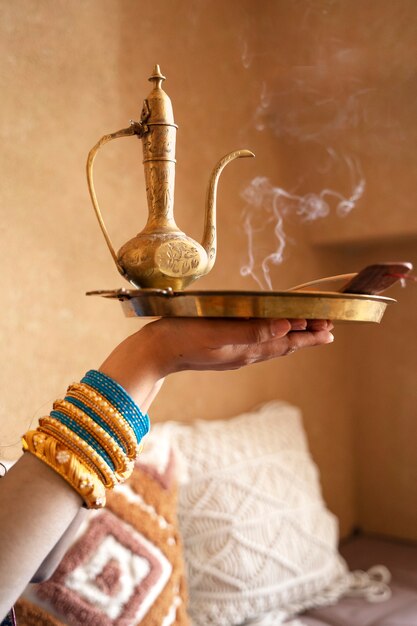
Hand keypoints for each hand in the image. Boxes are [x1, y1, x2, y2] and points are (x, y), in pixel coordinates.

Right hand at [99, 318, 333, 407]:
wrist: (154, 351)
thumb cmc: (182, 337)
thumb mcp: (217, 332)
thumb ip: (252, 331)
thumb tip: (287, 327)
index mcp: (246, 349)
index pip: (286, 342)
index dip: (309, 335)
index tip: (330, 329)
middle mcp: (244, 353)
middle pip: (283, 345)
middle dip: (306, 336)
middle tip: (328, 328)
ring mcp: (234, 352)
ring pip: (271, 345)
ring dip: (292, 337)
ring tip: (308, 331)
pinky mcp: (224, 349)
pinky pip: (257, 343)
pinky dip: (272, 336)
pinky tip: (271, 333)